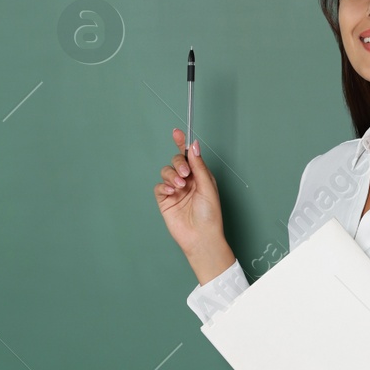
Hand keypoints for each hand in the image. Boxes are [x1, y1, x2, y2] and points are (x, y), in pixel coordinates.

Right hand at [154, 129, 231, 279]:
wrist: (201, 237)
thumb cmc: (209, 215)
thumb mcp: (207, 187)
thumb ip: (198, 166)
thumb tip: (194, 145)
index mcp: (199, 176)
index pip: (189, 156)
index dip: (182, 143)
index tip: (177, 132)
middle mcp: (187, 181)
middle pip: (176, 161)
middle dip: (178, 163)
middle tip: (185, 174)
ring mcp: (175, 190)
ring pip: (166, 172)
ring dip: (171, 175)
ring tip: (179, 186)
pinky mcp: (165, 200)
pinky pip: (159, 186)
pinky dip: (164, 187)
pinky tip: (172, 193)